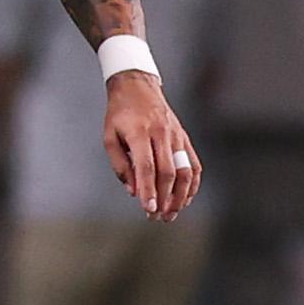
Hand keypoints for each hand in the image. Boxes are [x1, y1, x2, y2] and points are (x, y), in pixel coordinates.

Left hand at [103, 71, 201, 221]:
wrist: (137, 87)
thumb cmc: (119, 114)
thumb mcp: (109, 137)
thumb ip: (121, 165)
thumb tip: (133, 191)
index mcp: (139, 133)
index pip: (147, 167)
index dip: (149, 189)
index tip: (148, 209)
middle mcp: (162, 134)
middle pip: (168, 172)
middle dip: (164, 198)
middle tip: (158, 217)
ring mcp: (176, 136)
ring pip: (185, 170)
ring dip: (180, 195)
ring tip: (171, 213)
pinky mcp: (184, 138)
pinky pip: (194, 164)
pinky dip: (192, 184)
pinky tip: (184, 198)